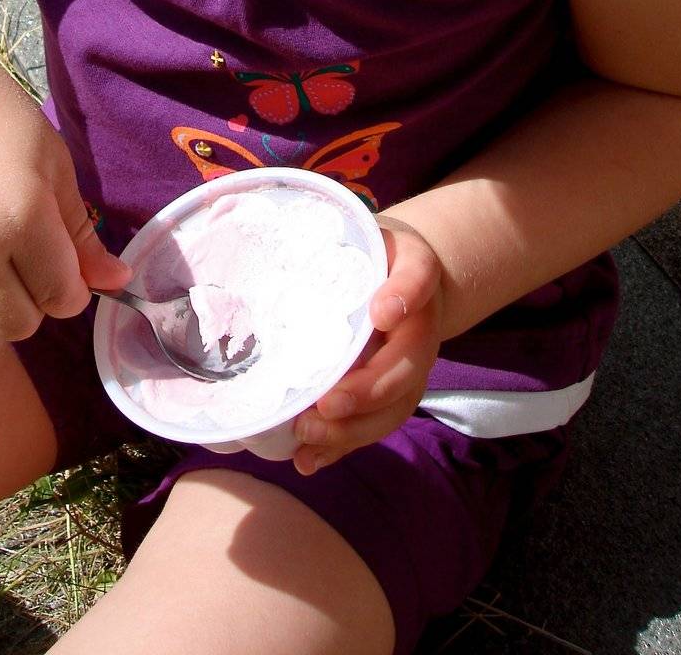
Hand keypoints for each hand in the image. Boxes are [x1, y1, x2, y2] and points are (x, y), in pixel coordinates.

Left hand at [290, 215, 444, 475]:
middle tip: (324, 405)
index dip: (402, 297)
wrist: (404, 274)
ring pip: (393, 408)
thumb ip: (333, 233)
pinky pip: (372, 426)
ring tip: (307, 438)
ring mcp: (409, 368)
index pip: (416, 280)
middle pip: (406, 368)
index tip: (378, 314)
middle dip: (366, 392)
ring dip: (352, 431)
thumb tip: (260, 218)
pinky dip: (341, 448)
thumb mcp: (361, 230)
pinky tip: (306, 461)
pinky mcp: (390, 395)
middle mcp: (420, 328)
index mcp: (415, 275)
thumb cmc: (369, 251)